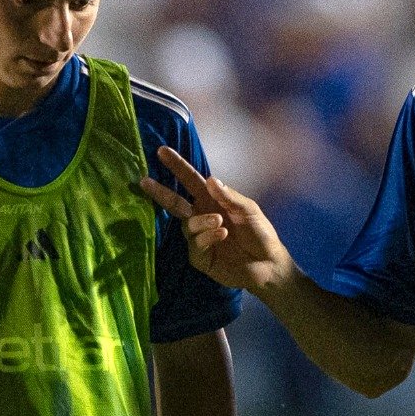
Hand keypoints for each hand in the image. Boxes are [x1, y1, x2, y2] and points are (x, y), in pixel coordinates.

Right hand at [141, 146, 293, 291]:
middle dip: (160, 192)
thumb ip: (229, 196)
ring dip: (201, 221)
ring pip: (187, 225)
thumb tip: (210, 179)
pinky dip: (207, 237)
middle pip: (175, 203)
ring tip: (218, 221)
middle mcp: (201, 217)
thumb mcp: (249, 210)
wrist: (269, 264)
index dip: (177, 166)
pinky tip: (222, 235)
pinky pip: (195, 244)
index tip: (162, 151)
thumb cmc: (260, 233)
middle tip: (145, 181)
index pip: (191, 180)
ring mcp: (199, 238)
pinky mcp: (200, 257)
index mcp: (212, 201)